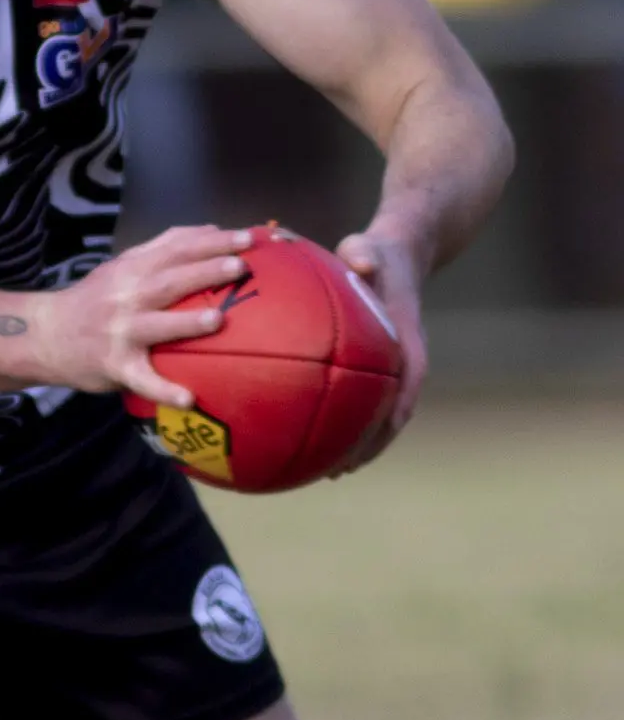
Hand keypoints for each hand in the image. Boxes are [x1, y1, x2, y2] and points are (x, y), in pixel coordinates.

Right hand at [34, 224, 251, 407]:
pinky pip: (142, 379)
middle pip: (169, 280)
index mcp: (132, 268)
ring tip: (218, 320)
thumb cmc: (93, 301)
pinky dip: (164, 389)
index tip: (245, 237)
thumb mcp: (121, 267)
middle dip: (205, 271)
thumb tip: (210, 232)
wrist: (44, 335)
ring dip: (186, 323)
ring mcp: (119, 331)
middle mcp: (126, 296)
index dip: (210, 241)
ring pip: (156, 325)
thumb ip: (161, 250)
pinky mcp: (115, 365)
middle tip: (241, 267)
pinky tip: (189, 398)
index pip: (174, 248)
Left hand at [332, 228, 427, 470]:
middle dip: (371, 445)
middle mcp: (402, 362)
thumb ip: (365, 253)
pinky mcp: (374, 370)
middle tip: (340, 470)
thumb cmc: (378, 252)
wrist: (397, 255)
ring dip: (358, 445)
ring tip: (327, 472)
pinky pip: (360, 403)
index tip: (377, 437)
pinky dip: (342, 423)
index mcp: (407, 340)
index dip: (395, 412)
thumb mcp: (371, 247)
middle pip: (393, 414)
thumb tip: (360, 261)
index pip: (408, 383)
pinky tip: (310, 438)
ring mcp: (389, 370)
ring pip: (378, 416)